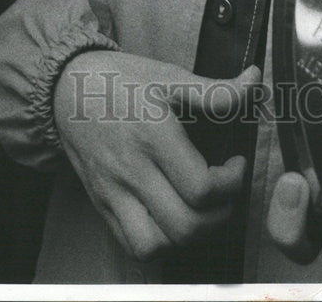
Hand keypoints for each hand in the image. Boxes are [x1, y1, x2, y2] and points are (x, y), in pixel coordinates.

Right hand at [53, 50, 260, 261]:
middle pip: (185, 225)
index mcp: (153, 135)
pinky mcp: (101, 204)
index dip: (232, 184)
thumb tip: (254, 80)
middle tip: (225, 190)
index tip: (236, 165)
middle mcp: (131, 170)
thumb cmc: (121, 80)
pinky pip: (131, 244)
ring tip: (200, 208)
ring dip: (188, 234)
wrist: (67, 89)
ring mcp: (112, 192)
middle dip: (220, 214)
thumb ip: (216, 90)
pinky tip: (172, 215)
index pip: (201, 187)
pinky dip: (159, 241)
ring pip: (156, 245)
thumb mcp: (170, 77)